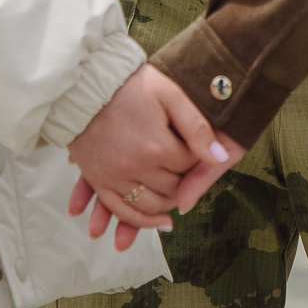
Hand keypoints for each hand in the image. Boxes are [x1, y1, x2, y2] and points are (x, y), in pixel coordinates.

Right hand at [66, 66, 226, 248]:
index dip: (196, 158)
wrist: (86, 85)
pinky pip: (121, 210)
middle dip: (184, 182)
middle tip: (187, 172)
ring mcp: (115, 177)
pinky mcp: (98, 180)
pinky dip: (139, 221)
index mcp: (158, 146)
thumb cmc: (132, 85)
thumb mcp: (170, 95)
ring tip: (176, 199)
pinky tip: (156, 221)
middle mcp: (136, 167)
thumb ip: (197, 127)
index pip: (190, 166)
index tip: (194, 148)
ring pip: (150, 206)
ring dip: (166, 206)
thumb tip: (221, 158)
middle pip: (173, 190)